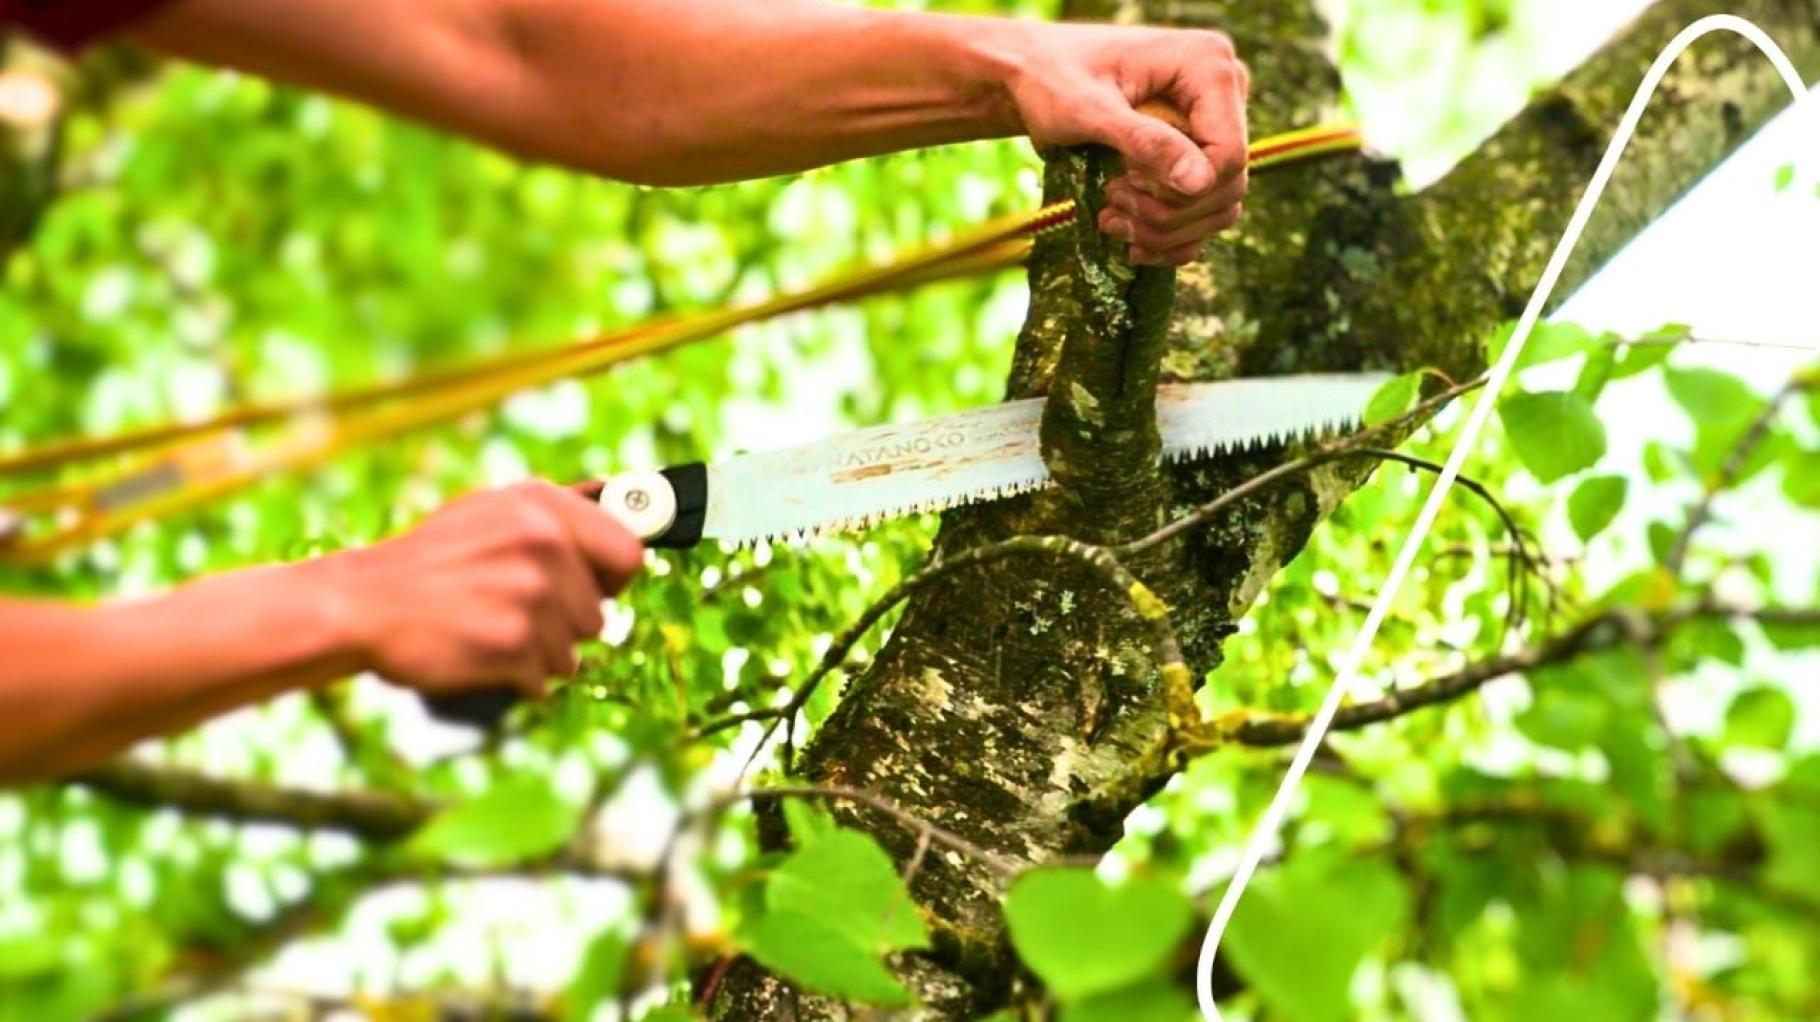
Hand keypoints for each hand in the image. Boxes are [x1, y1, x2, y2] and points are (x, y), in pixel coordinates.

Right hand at [329, 481, 643, 697]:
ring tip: (490, 629)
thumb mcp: (491, 512)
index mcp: (542, 505)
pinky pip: (544, 679)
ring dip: (538, 653)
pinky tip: (480, 651)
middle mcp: (542, 544)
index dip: (614, 579)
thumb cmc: (434, 562)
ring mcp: (529, 595)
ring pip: (573, 653)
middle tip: (515, 613)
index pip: (630, 553)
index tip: (598, 588)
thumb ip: (556, 518)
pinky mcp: (512, 644)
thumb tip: (632, 512)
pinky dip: (517, 677)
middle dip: (566, 625)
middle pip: (599, 615)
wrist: (363, 604)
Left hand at [997, 23, 1248, 265]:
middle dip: (1168, 213)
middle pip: (1227, 186)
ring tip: (1110, 219)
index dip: (1185, 191)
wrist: (1036, 75)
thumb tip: (1201, 183)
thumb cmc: (1054, 80)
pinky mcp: (1198, 155)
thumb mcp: (1090, 110)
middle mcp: (1223, 93)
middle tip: (1110, 203)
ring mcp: (1213, 126)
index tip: (1124, 184)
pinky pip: (1205, 215)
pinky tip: (1129, 241)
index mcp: (1208, 66)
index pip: (1230, 155)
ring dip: (1165, 230)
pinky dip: (1170, 239)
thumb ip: (1145, 142)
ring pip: (1219, 207)